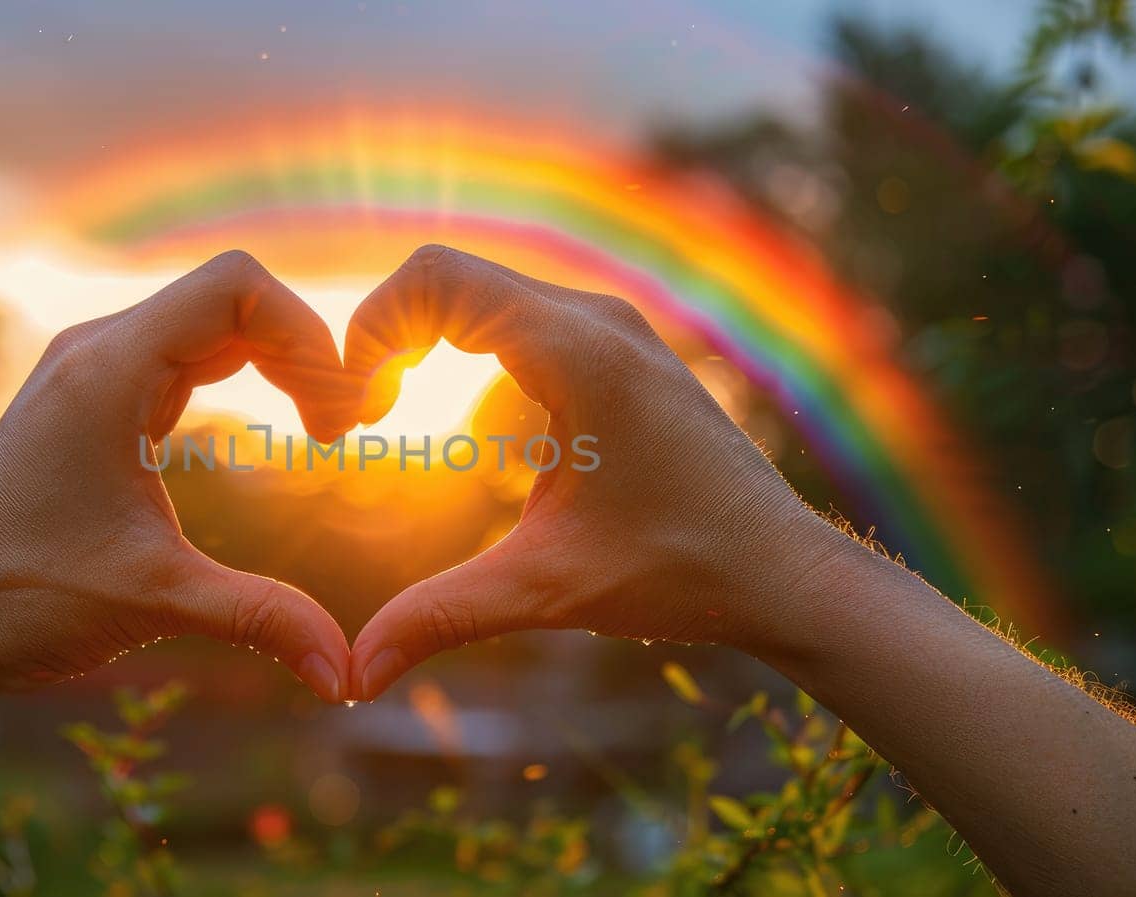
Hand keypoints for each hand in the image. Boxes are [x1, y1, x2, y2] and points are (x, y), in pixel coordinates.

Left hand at [0, 251, 355, 701]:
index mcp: (106, 372)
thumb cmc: (23, 604)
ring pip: (207, 321)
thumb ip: (263, 618)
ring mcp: (87, 370)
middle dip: (302, 350)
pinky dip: (238, 374)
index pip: (235, 287)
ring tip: (322, 426)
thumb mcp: (158, 602)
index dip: (307, 334)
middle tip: (346, 426)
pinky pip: (181, 353)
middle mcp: (94, 351)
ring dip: (273, 359)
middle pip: (230, 297)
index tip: (341, 417)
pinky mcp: (88, 398)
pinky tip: (269, 426)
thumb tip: (349, 675)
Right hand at [344, 245, 850, 699]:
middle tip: (364, 417)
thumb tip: (354, 675)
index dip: (371, 331)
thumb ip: (442, 616)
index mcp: (579, 354)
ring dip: (425, 340)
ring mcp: (613, 329)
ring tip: (393, 413)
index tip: (358, 413)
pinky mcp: (620, 351)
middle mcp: (598, 320)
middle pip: (450, 277)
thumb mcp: (547, 591)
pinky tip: (457, 417)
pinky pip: (518, 316)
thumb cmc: (680, 572)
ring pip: (483, 292)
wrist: (782, 573)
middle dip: (386, 337)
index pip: (436, 279)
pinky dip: (466, 348)